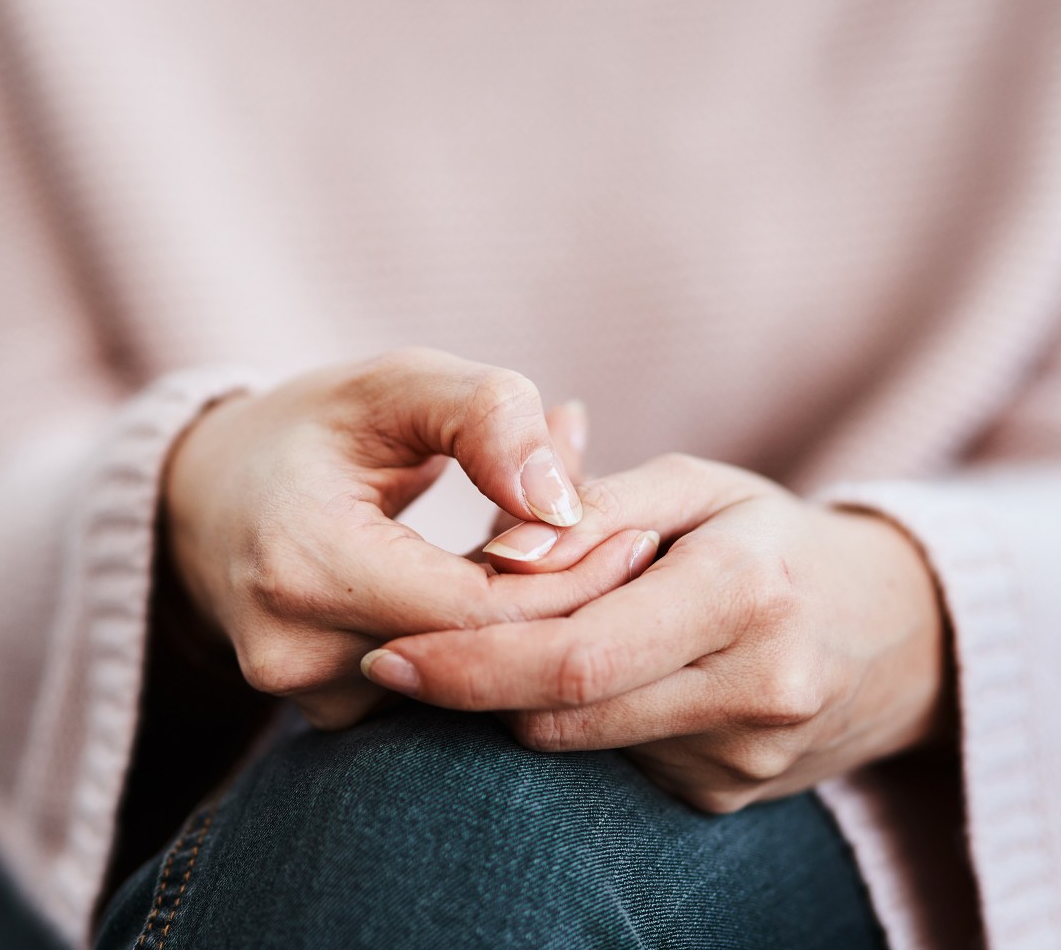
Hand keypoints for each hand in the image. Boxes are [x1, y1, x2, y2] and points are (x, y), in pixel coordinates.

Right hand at [163, 348, 650, 728]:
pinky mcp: (324, 718)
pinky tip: (497, 591)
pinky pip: (435, 693)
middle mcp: (295, 652)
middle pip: (483, 659)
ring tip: (556, 554)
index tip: (636, 535)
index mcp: (305, 562)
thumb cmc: (312, 429)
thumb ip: (487, 418)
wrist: (206, 500)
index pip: (483, 610)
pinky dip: (480, 645)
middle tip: (625, 546)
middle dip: (562, 606)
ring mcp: (304, 698)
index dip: (573, 578)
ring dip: (523, 627)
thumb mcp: (396, 384)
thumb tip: (566, 506)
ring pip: (466, 685)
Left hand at [361, 453, 951, 811]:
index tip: (388, 656)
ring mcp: (743, 759)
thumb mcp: (694, 486)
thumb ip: (591, 507)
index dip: (468, 664)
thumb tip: (497, 556)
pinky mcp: (726, 796)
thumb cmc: (771, 537)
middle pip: (562, 715)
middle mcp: (754, 690)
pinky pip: (611, 762)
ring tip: (537, 635)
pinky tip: (603, 674)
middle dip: (472, 687)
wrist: (894, 632)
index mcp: (746, 593)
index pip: (574, 657)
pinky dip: (580, 719)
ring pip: (577, 743)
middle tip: (404, 657)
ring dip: (526, 696)